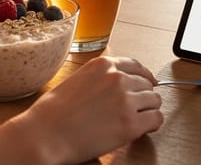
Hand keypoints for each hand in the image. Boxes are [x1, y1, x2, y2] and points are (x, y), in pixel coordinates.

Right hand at [0, 56, 163, 164]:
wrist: (45, 134)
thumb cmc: (52, 113)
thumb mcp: (77, 80)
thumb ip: (99, 79)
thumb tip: (118, 86)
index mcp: (103, 65)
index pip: (136, 66)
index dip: (144, 76)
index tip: (148, 83)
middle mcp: (117, 78)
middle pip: (147, 84)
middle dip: (143, 96)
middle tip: (136, 109)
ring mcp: (125, 100)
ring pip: (154, 100)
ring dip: (148, 110)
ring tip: (138, 120)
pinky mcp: (130, 124)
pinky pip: (156, 119)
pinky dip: (153, 124)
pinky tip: (144, 129)